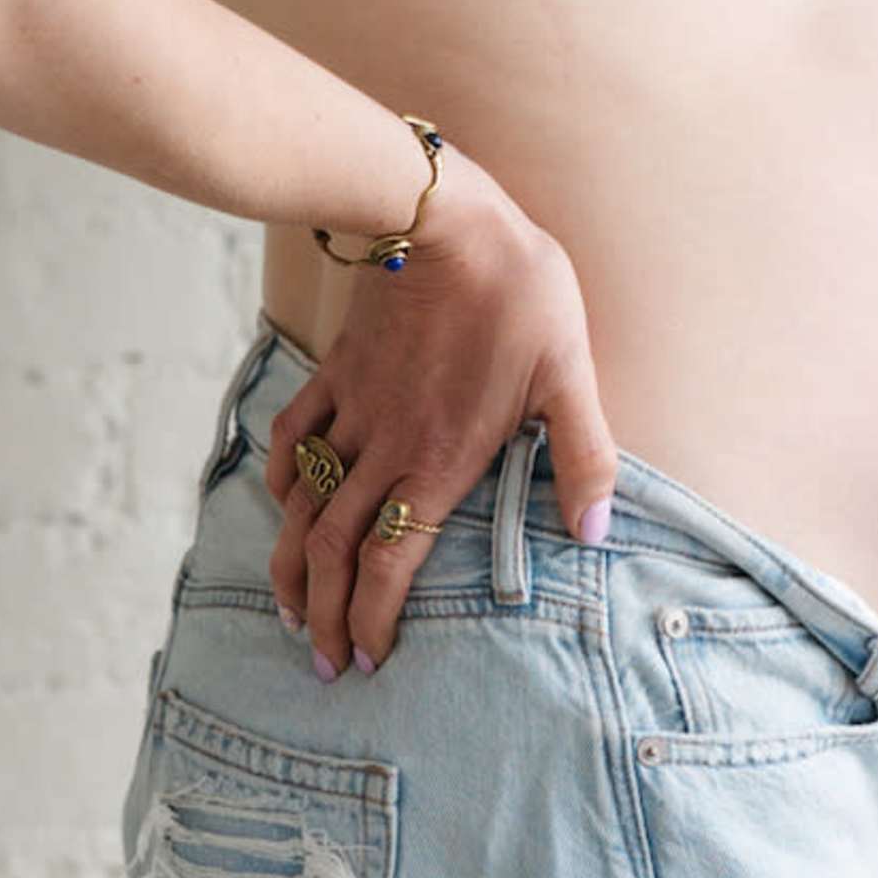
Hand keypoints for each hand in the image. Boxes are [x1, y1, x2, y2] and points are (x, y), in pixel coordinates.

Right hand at [267, 153, 618, 675]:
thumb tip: (596, 534)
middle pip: (333, 549)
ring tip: (290, 608)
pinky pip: (295, 436)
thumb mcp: (569, 377)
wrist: (445, 216)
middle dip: (321, 613)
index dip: (369, 618)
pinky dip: (281, 478)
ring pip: (305, 504)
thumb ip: (583, 460)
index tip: (365, 659)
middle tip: (321, 661)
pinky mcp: (338, 371)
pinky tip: (281, 502)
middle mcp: (386, 447)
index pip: (388, 563)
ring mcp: (354, 409)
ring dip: (291, 563)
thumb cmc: (518, 295)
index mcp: (441, 460)